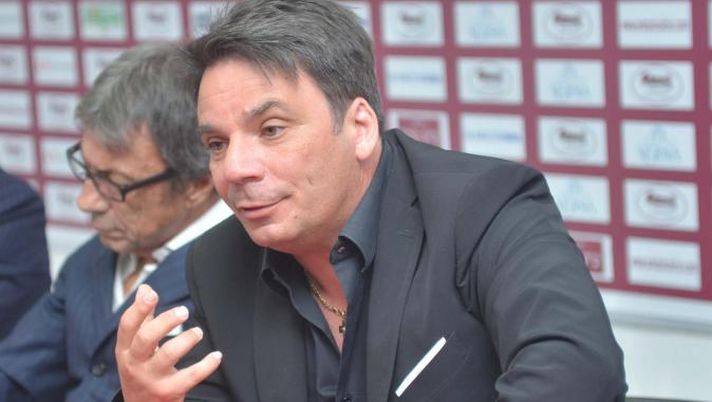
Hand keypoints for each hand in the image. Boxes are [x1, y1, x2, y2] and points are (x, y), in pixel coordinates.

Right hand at [116, 284, 222, 401]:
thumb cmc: (140, 370)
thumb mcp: (133, 348)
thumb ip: (142, 319)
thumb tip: (145, 288)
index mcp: (124, 350)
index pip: (127, 326)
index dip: (138, 309)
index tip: (152, 294)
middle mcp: (134, 364)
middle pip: (145, 339)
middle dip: (165, 322)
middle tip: (184, 311)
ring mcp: (151, 379)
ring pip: (167, 356)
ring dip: (185, 340)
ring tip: (198, 332)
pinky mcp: (169, 392)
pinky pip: (190, 377)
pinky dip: (206, 365)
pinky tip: (216, 355)